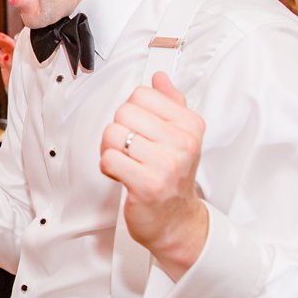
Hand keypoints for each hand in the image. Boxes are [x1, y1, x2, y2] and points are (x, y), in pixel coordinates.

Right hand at [0, 31, 15, 88]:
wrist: (17, 92)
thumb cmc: (19, 84)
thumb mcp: (14, 74)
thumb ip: (9, 65)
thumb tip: (5, 56)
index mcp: (20, 57)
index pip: (13, 45)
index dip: (6, 40)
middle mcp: (15, 56)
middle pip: (8, 44)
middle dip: (1, 37)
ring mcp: (10, 59)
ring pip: (3, 47)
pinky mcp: (4, 62)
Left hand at [99, 72, 208, 277]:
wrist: (175, 221)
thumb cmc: (173, 178)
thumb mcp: (182, 136)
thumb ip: (171, 103)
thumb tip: (160, 77)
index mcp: (189, 125)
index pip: (142, 94)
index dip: (133, 111)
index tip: (141, 129)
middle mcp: (181, 143)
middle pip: (124, 111)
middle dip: (119, 130)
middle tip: (130, 148)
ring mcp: (166, 164)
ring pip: (113, 134)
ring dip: (111, 149)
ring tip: (126, 161)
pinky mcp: (147, 184)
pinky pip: (109, 158)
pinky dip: (108, 166)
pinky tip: (121, 174)